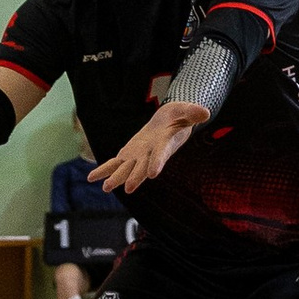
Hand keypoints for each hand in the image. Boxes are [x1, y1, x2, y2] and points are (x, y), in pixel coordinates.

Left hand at [89, 101, 204, 195]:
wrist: (170, 121)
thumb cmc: (179, 116)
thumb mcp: (187, 110)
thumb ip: (193, 112)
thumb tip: (206, 112)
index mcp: (165, 144)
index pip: (161, 154)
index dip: (158, 162)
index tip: (154, 173)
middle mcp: (151, 154)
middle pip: (143, 167)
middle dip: (136, 177)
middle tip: (128, 188)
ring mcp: (139, 156)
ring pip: (126, 169)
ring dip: (116, 178)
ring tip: (105, 187)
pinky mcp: (129, 153)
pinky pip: (115, 163)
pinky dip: (104, 169)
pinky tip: (91, 178)